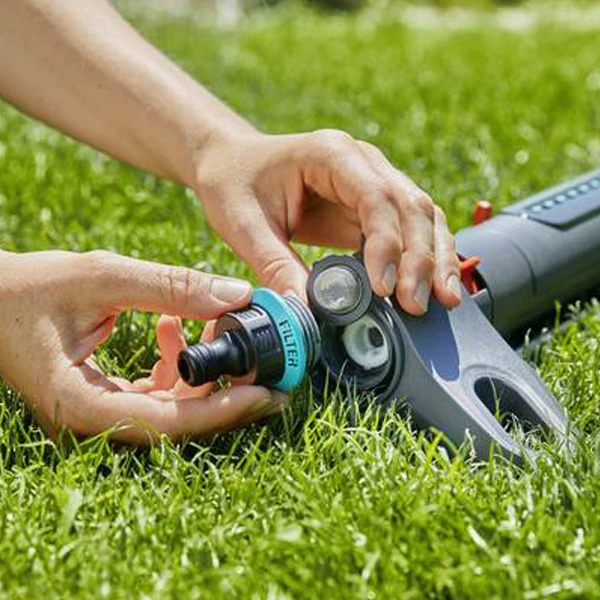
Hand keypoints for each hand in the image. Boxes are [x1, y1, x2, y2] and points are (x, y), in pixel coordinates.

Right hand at [0, 250, 285, 443]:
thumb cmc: (26, 289)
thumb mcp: (102, 277)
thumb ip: (171, 287)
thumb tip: (237, 296)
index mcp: (80, 405)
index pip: (168, 423)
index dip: (224, 410)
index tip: (268, 394)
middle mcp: (90, 420)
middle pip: (178, 421)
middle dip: (227, 393)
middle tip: (269, 367)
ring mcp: (97, 411)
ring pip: (170, 406)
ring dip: (200, 371)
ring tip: (213, 327)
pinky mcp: (103, 396)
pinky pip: (154, 391)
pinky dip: (175, 364)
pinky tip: (174, 327)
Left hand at [194, 129, 460, 314]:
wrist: (235, 165)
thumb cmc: (234, 183)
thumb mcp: (242, 223)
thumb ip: (273, 264)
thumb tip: (304, 311)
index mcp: (330, 154)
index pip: (374, 196)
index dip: (386, 242)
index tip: (382, 287)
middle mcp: (362, 162)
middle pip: (410, 206)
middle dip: (420, 258)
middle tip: (416, 305)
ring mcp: (374, 182)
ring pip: (423, 216)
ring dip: (436, 258)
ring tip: (443, 300)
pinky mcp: (373, 208)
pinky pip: (411, 230)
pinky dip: (426, 258)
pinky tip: (433, 287)